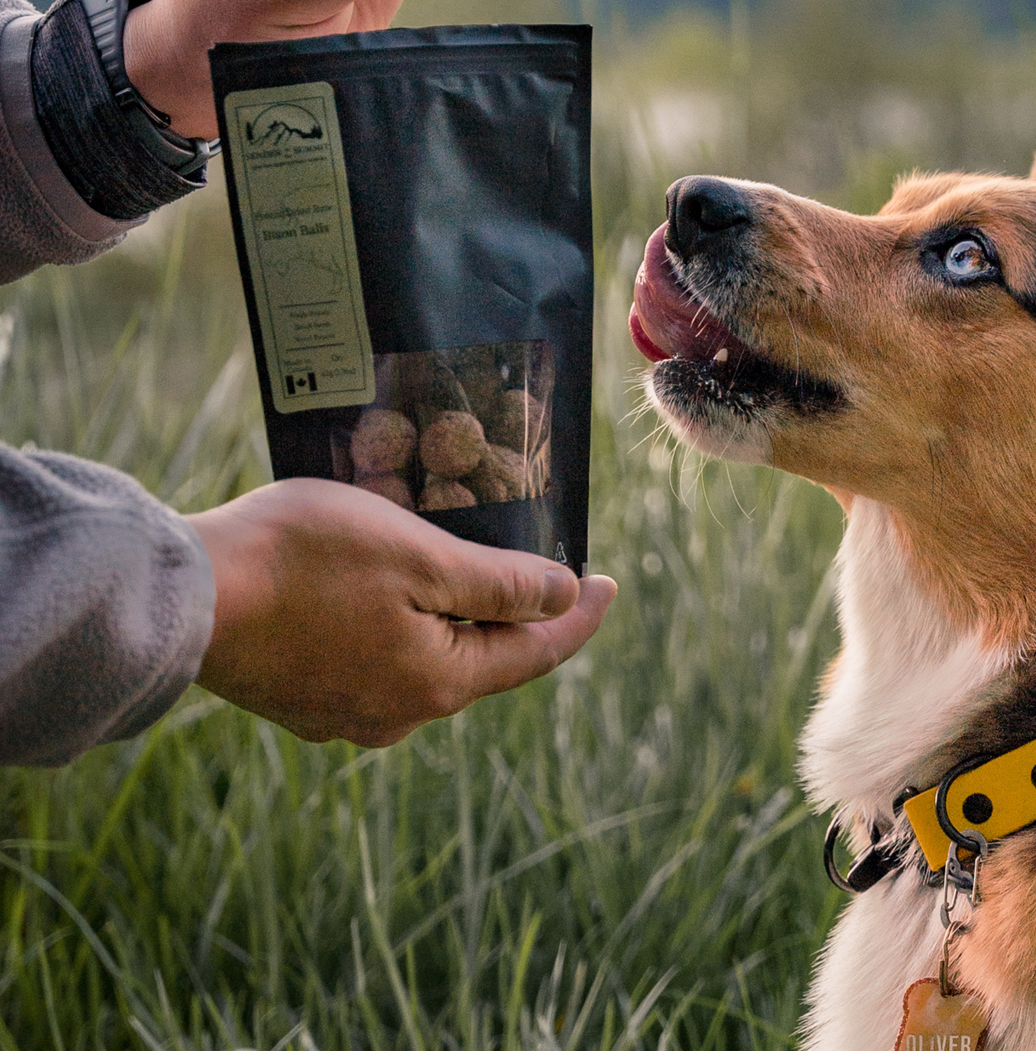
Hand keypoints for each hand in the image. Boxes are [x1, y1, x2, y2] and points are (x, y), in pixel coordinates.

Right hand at [188, 478, 615, 745]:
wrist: (188, 599)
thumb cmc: (308, 562)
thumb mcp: (419, 557)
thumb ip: (497, 584)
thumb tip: (563, 599)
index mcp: (438, 682)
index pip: (534, 653)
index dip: (578, 615)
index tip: (610, 582)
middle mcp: (396, 714)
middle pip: (480, 660)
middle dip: (513, 614)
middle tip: (540, 564)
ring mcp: (343, 712)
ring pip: (424, 660)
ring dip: (451, 618)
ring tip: (462, 567)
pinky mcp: (300, 698)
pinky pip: (374, 660)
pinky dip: (399, 624)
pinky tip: (387, 590)